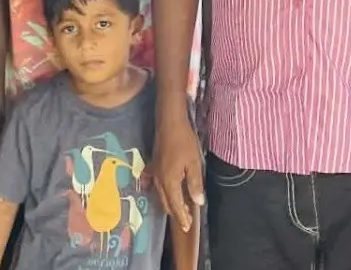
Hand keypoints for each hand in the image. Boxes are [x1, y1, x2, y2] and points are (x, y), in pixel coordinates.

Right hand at [153, 118, 204, 233]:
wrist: (169, 123)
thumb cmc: (184, 142)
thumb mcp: (194, 164)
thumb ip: (195, 184)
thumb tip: (198, 202)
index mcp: (169, 182)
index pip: (176, 206)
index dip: (182, 217)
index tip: (187, 227)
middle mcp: (159, 181)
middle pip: (166, 203)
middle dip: (176, 212)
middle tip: (186, 220)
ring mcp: (154, 173)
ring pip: (160, 195)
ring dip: (169, 203)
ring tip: (178, 208)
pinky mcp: (153, 166)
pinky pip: (154, 183)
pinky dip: (159, 191)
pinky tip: (161, 191)